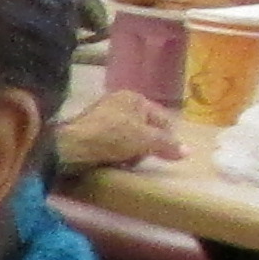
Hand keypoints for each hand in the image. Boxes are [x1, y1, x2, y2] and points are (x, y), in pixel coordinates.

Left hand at [56, 86, 181, 175]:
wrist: (70, 145)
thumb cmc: (112, 136)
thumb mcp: (146, 139)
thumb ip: (167, 144)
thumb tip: (188, 151)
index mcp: (134, 98)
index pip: (162, 119)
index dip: (168, 138)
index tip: (170, 154)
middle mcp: (117, 102)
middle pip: (144, 129)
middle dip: (146, 146)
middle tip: (141, 158)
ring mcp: (101, 116)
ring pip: (128, 138)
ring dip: (130, 152)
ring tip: (125, 162)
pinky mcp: (88, 131)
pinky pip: (111, 143)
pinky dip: (114, 153)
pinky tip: (112, 161)